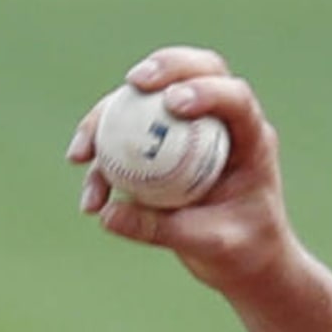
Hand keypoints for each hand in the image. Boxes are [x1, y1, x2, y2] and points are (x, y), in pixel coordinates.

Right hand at [67, 46, 304, 295]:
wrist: (245, 264)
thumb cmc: (244, 252)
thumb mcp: (210, 245)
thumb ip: (163, 228)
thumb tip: (107, 214)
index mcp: (251, 140)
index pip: (236, 98)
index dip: (206, 89)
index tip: (173, 102)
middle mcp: (222, 125)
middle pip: (195, 72)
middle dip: (163, 67)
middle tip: (133, 82)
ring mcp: (190, 129)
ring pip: (148, 99)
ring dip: (107, 117)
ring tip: (80, 156)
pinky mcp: (163, 145)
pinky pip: (125, 137)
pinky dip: (102, 160)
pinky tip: (90, 199)